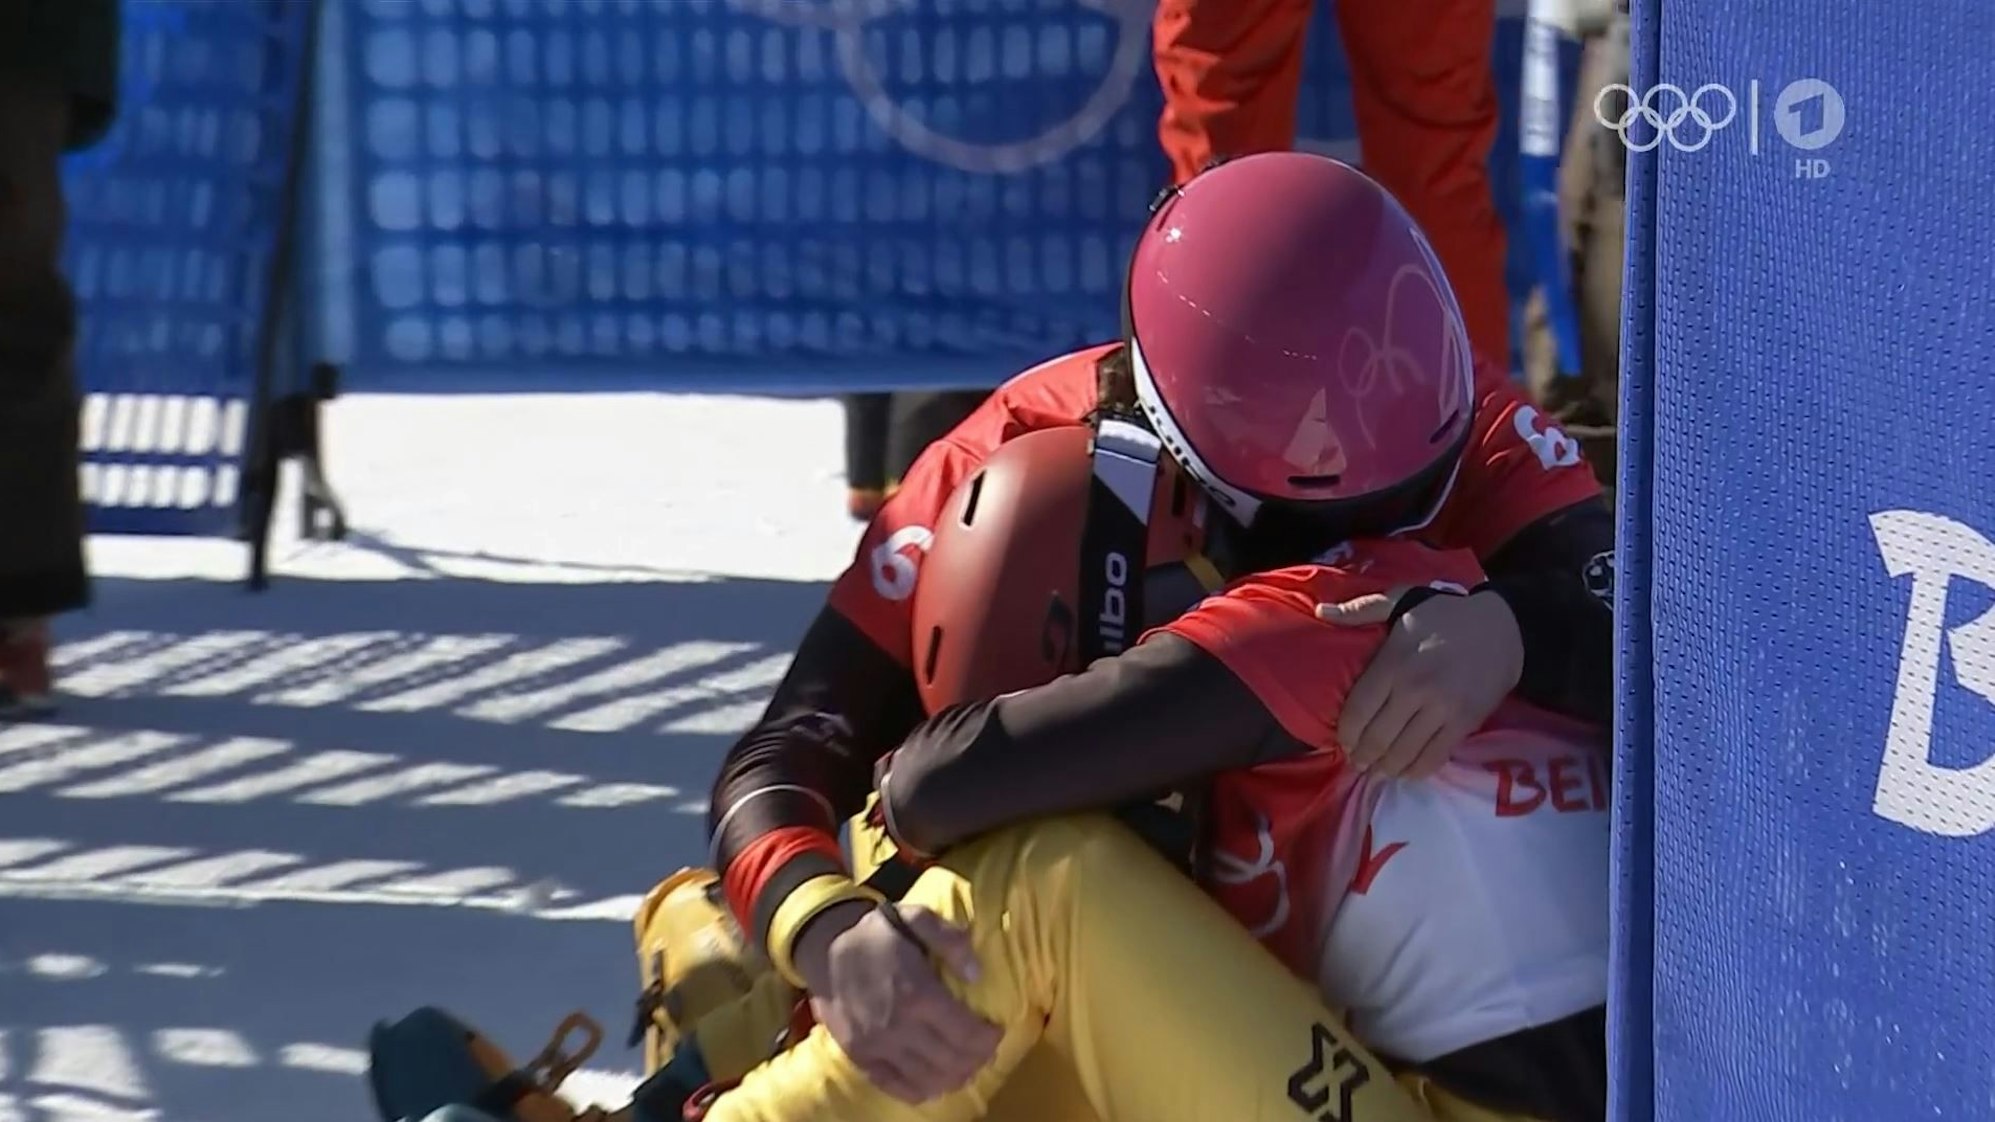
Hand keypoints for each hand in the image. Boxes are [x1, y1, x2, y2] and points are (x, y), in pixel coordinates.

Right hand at [791, 900, 1000, 1102]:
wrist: (823, 946)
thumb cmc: (875, 931)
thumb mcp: (916, 917)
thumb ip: (951, 940)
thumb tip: (977, 973)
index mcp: (918, 994)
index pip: (967, 1034)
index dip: (989, 1038)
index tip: (996, 1031)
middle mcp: (899, 1027)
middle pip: (953, 1061)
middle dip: (978, 1059)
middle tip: (986, 1050)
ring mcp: (878, 1046)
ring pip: (929, 1079)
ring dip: (956, 1077)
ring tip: (967, 1066)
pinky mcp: (861, 1057)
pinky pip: (897, 1086)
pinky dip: (922, 1091)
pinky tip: (935, 1084)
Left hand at [1316, 586, 1523, 777]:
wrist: (1503, 628)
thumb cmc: (1444, 614)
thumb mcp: (1400, 600)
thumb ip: (1360, 610)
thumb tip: (1320, 613)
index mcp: (1393, 662)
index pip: (1357, 712)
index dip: (1345, 734)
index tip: (1342, 742)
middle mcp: (1415, 690)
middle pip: (1377, 738)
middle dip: (1362, 757)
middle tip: (1357, 762)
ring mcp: (1442, 709)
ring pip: (1404, 754)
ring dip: (1386, 769)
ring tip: (1378, 770)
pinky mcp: (1465, 723)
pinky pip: (1434, 758)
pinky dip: (1416, 771)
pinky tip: (1406, 772)